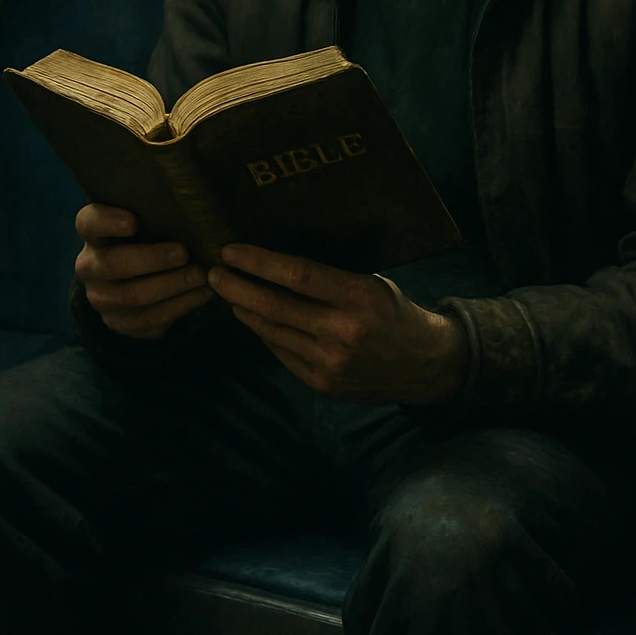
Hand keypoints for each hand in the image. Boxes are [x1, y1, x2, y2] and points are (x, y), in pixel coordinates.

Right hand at [74, 203, 213, 339]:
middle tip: (185, 253)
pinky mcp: (119, 322)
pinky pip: (148, 320)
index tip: (133, 221)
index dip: (108, 222)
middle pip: (114, 264)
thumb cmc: (147, 237)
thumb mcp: (145, 220)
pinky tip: (201, 295)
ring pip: (134, 296)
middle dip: (153, 259)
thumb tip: (190, 199)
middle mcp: (90, 267)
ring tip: (201, 276)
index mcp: (93, 234)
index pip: (89, 223)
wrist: (134, 278)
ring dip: (172, 286)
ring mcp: (102, 299)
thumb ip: (156, 211)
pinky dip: (179, 307)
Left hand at [207, 244, 468, 406]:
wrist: (422, 365)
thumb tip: (277, 262)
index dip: (259, 262)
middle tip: (213, 273)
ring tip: (226, 292)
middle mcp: (343, 331)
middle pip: (275, 307)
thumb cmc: (394, 312)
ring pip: (273, 332)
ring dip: (244, 311)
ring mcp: (330, 363)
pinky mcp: (322, 384)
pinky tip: (252, 318)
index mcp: (359, 297)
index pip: (298, 275)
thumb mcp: (372, 283)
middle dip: (237, 288)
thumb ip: (330, 278)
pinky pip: (282, 353)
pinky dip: (264, 333)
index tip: (230, 250)